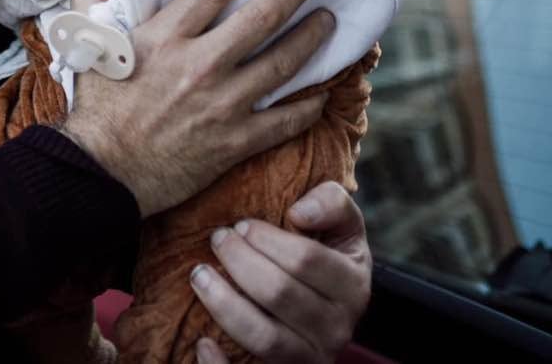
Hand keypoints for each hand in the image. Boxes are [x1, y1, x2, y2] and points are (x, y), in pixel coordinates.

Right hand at [59, 0, 333, 215]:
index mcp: (164, 38)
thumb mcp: (85, 43)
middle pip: (261, 18)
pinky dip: (308, 105)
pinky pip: (284, 121)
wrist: (101, 172)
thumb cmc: (95, 107)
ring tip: (329, 19)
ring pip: (282, 64)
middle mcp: (200, 66)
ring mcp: (222, 105)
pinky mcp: (234, 142)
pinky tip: (323, 91)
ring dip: (311, 37)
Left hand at [189, 182, 372, 362]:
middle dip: (239, 261)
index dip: (267, 239)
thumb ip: (331, 202)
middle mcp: (337, 329)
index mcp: (353, 287)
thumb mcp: (342, 227)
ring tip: (198, 274)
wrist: (327, 308)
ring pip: (263, 337)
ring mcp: (310, 358)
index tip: (241, 224)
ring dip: (223, 303)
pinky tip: (202, 342)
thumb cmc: (327, 255)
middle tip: (217, 239)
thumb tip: (300, 212)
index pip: (306, 260)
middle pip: (280, 294)